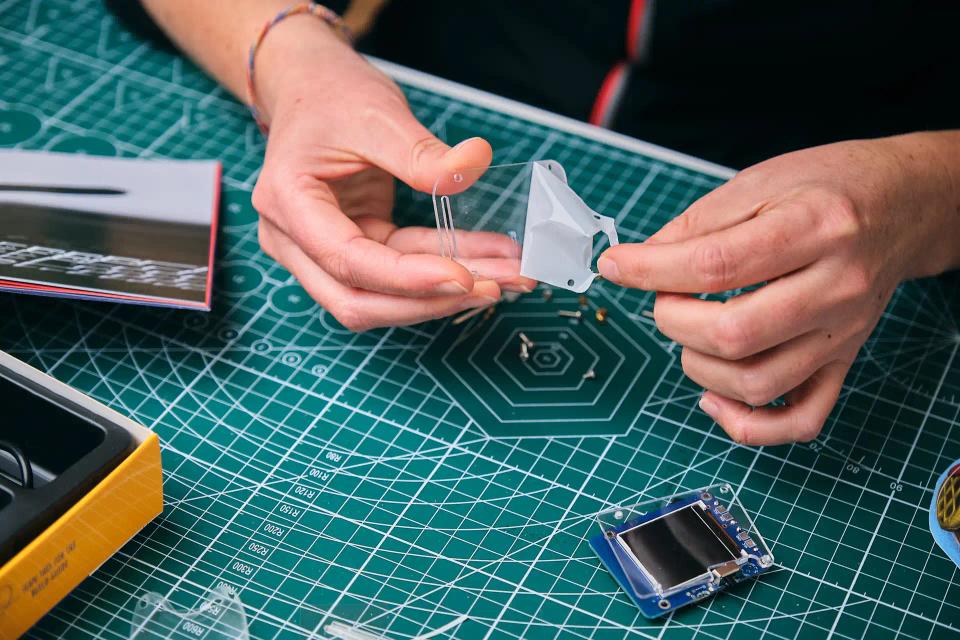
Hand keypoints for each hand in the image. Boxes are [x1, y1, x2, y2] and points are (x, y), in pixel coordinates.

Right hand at [250, 18, 532, 330]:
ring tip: (507, 276)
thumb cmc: (331, 96)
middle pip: (358, 299)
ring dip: (445, 292)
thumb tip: (473, 163)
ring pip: (382, 296)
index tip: (464, 277)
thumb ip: (421, 151)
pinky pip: (399, 273)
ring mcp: (320, 251)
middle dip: (429, 301)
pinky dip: (442, 269)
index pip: (347, 260)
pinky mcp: (352, 250)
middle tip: (494, 288)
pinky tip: (488, 261)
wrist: (311, 88)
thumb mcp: (378, 115)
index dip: (407, 278)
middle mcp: (294, 240)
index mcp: (288, 203)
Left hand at [598, 134, 959, 444]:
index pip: (716, 264)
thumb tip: (640, 261)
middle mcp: (835, 288)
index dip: (651, 270)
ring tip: (690, 332)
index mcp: (815, 228)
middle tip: (664, 298)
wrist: (903, 206)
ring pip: (756, 383)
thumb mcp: (761, 181)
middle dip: (672, 319)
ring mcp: (842, 334)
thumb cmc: (829, 187)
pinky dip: (746, 424)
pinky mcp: (842, 362)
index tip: (616, 265)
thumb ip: (697, 223)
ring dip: (698, 366)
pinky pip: (799, 420)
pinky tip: (712, 395)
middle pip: (734, 333)